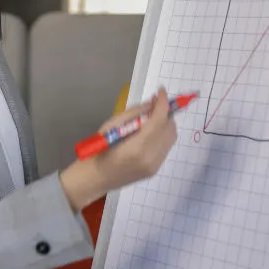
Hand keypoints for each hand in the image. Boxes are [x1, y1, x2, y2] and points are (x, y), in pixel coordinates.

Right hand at [59, 87, 178, 210]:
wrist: (97, 177)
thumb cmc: (99, 149)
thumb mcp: (112, 125)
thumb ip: (134, 113)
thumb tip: (153, 104)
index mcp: (137, 147)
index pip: (159, 120)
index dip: (162, 103)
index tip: (161, 91)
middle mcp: (150, 157)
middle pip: (169, 129)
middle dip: (165, 112)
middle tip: (154, 104)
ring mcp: (154, 165)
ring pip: (171, 138)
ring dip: (165, 124)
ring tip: (152, 117)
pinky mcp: (155, 169)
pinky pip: (166, 147)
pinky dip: (162, 135)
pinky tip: (151, 131)